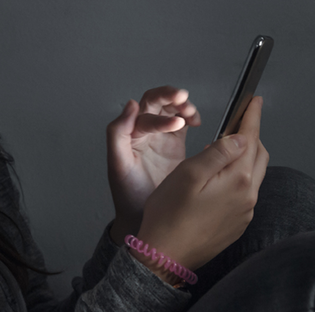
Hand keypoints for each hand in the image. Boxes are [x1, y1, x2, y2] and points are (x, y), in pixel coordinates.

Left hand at [106, 86, 200, 244]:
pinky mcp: (174, 144)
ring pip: (170, 108)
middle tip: (183, 98)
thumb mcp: (118, 164)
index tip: (177, 125)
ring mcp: (159, 136)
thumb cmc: (128, 194)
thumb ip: (118, 133)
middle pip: (155, 101)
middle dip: (169, 96)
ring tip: (191, 114)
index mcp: (130, 133)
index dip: (161, 116)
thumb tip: (130, 103)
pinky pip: (182, 121)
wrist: (144, 218)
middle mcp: (143, 131)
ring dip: (181, 105)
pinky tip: (196, 122)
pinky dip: (190, 116)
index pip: (144, 113)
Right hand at [130, 96, 268, 280]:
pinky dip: (236, 178)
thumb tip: (240, 137)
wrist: (164, 256)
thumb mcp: (188, 174)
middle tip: (237, 122)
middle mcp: (248, 197)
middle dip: (250, 135)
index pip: (251, 139)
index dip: (252, 116)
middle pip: (258, 156)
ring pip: (252, 175)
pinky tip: (216, 179)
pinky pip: (244, 193)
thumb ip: (218, 152)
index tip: (255, 101)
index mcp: (238, 180)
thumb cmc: (169, 215)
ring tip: (220, 149)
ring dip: (242, 157)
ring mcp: (244, 213)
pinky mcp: (236, 224)